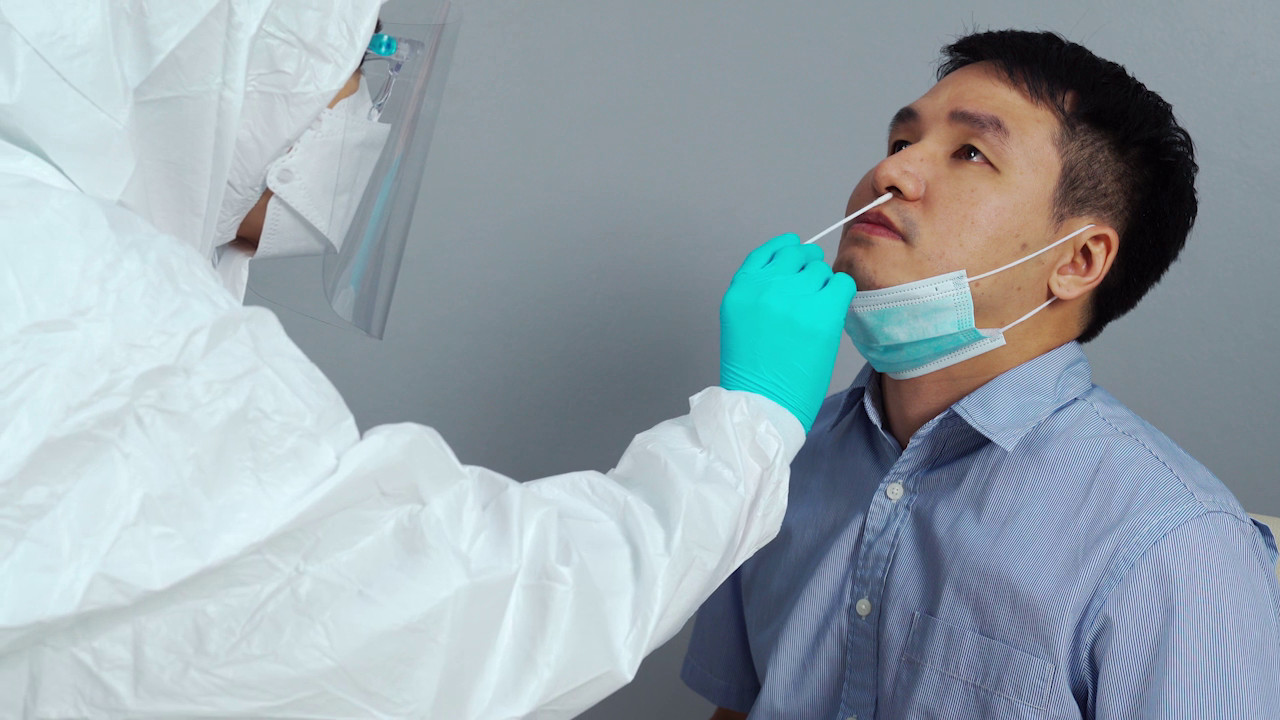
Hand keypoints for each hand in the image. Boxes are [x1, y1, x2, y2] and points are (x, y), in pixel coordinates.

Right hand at [719, 234, 855, 431]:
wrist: (763, 404)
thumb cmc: (754, 372)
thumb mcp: (741, 321)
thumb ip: (759, 291)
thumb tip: (794, 268)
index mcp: (742, 288)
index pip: (770, 251)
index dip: (787, 252)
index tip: (797, 257)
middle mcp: (766, 287)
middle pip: (799, 256)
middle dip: (807, 271)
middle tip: (809, 298)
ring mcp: (794, 298)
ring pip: (822, 270)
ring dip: (823, 288)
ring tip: (816, 316)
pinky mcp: (822, 313)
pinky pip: (842, 283)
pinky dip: (842, 295)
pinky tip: (832, 314)